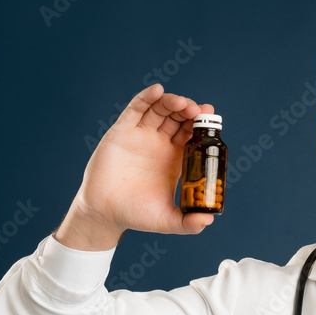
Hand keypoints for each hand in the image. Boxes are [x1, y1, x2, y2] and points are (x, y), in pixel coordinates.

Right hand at [55, 84, 216, 250]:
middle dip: (189, 110)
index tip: (210, 118)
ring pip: (160, 109)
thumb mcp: (167, 221)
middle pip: (178, 117)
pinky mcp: (122, 131)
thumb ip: (188, 224)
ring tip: (182, 104)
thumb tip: (208, 221)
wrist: (105, 213)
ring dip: (172, 102)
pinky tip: (158, 90)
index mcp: (174, 158)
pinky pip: (136, 109)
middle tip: (197, 111)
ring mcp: (141, 135)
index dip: (201, 124)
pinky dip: (147, 97)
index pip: (191, 133)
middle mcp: (159, 143)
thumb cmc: (135, 215)